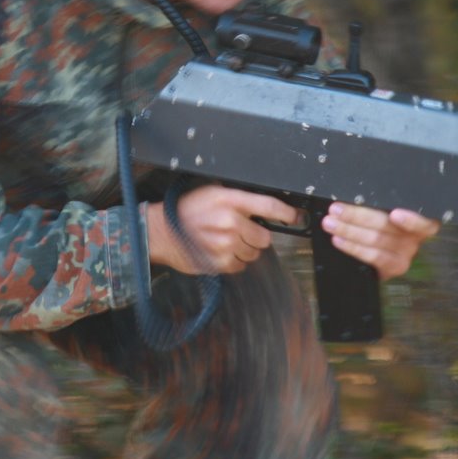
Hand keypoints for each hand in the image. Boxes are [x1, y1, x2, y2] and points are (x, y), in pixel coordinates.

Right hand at [145, 184, 290, 274]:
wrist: (162, 231)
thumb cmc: (188, 210)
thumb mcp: (213, 193)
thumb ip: (238, 199)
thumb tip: (263, 208)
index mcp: (230, 200)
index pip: (268, 206)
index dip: (286, 213)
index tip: (295, 217)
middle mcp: (230, 221)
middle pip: (265, 237)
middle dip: (256, 236)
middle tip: (240, 232)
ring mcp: (226, 244)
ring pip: (254, 253)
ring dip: (244, 249)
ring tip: (225, 241)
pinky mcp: (220, 262)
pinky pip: (240, 266)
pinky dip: (233, 261)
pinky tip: (219, 251)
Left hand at [320, 204, 438, 280]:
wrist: (382, 254)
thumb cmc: (382, 223)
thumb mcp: (384, 210)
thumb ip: (378, 205)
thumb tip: (352, 196)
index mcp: (418, 219)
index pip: (423, 221)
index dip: (411, 220)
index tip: (395, 214)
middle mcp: (416, 238)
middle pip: (388, 226)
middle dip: (357, 216)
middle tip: (336, 210)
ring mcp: (406, 254)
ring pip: (376, 240)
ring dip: (349, 230)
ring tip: (331, 223)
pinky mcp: (393, 267)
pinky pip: (372, 257)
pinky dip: (352, 247)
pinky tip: (339, 240)